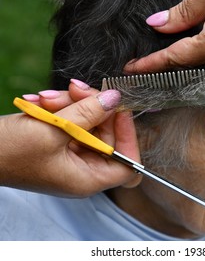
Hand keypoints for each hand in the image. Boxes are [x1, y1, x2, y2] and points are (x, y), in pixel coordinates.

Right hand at [0, 80, 141, 195]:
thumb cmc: (8, 152)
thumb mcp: (52, 130)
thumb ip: (88, 113)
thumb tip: (115, 98)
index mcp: (87, 179)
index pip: (128, 165)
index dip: (128, 138)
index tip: (118, 110)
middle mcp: (83, 169)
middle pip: (108, 135)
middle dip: (93, 108)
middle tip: (76, 89)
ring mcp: (71, 154)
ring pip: (90, 123)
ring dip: (72, 103)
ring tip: (47, 97)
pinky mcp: (60, 141)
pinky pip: (73, 120)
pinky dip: (61, 107)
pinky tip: (40, 101)